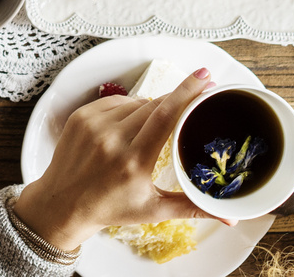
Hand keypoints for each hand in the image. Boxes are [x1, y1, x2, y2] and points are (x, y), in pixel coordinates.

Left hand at [12, 69, 230, 252]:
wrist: (61, 204)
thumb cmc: (110, 209)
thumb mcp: (154, 211)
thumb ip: (193, 208)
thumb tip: (231, 216)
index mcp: (133, 162)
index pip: (166, 116)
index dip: (187, 93)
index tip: (205, 78)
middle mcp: (112, 140)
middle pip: (155, 105)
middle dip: (178, 99)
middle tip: (196, 98)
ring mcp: (93, 125)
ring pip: (136, 102)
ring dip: (152, 108)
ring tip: (156, 126)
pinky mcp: (80, 117)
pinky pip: (116, 102)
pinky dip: (129, 109)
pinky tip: (132, 125)